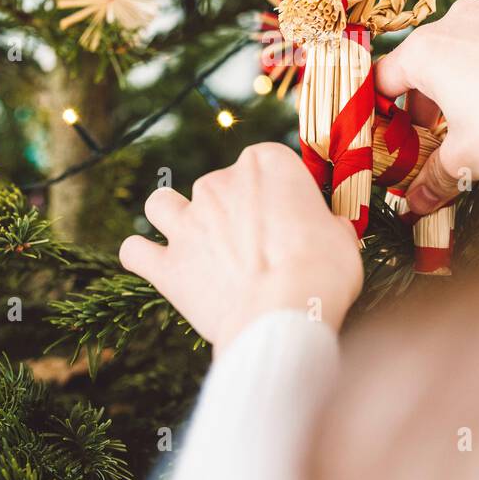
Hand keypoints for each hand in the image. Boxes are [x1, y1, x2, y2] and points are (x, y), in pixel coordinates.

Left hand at [119, 143, 363, 351]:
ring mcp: (188, 222)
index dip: (281, 192)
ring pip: (161, 204)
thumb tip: (329, 229)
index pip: (269, 163)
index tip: (293, 218)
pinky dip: (142, 256)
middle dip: (232, 210)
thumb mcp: (343, 238)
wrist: (284, 316)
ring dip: (172, 216)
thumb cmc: (323, 272)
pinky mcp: (167, 265)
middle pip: (219, 184)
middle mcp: (219, 182)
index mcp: (266, 163)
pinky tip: (154, 264)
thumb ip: (327, 225)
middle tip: (256, 247)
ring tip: (192, 239)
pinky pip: (135, 251)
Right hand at [374, 0, 478, 214]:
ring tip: (451, 138)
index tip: (380, 143)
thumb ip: (432, 179)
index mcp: (424, 50)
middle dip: (413, 111)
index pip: (381, 81)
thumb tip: (414, 205)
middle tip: (416, 148)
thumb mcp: (465, 159)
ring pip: (448, 61)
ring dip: (444, 98)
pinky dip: (471, 84)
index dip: (375, 116)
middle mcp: (451, 26)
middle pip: (415, 70)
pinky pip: (477, 56)